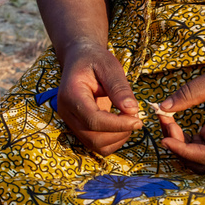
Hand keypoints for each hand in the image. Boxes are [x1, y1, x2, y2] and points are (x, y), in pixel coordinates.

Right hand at [55, 39, 143, 155]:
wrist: (80, 59)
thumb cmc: (94, 59)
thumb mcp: (109, 66)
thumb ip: (119, 87)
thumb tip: (132, 110)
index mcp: (71, 94)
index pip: (93, 120)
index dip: (118, 124)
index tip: (138, 119)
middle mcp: (66, 112)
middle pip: (93, 137)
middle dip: (119, 133)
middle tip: (137, 118)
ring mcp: (70, 122)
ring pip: (95, 145)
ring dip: (117, 138)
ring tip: (129, 121)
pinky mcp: (78, 128)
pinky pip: (96, 145)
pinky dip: (113, 141)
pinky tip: (122, 126)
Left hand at [155, 56, 204, 170]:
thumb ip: (189, 93)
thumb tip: (163, 107)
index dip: (182, 150)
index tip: (164, 136)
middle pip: (201, 160)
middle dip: (178, 146)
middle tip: (164, 121)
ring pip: (200, 153)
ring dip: (180, 142)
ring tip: (166, 119)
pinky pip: (202, 143)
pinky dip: (186, 136)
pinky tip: (174, 119)